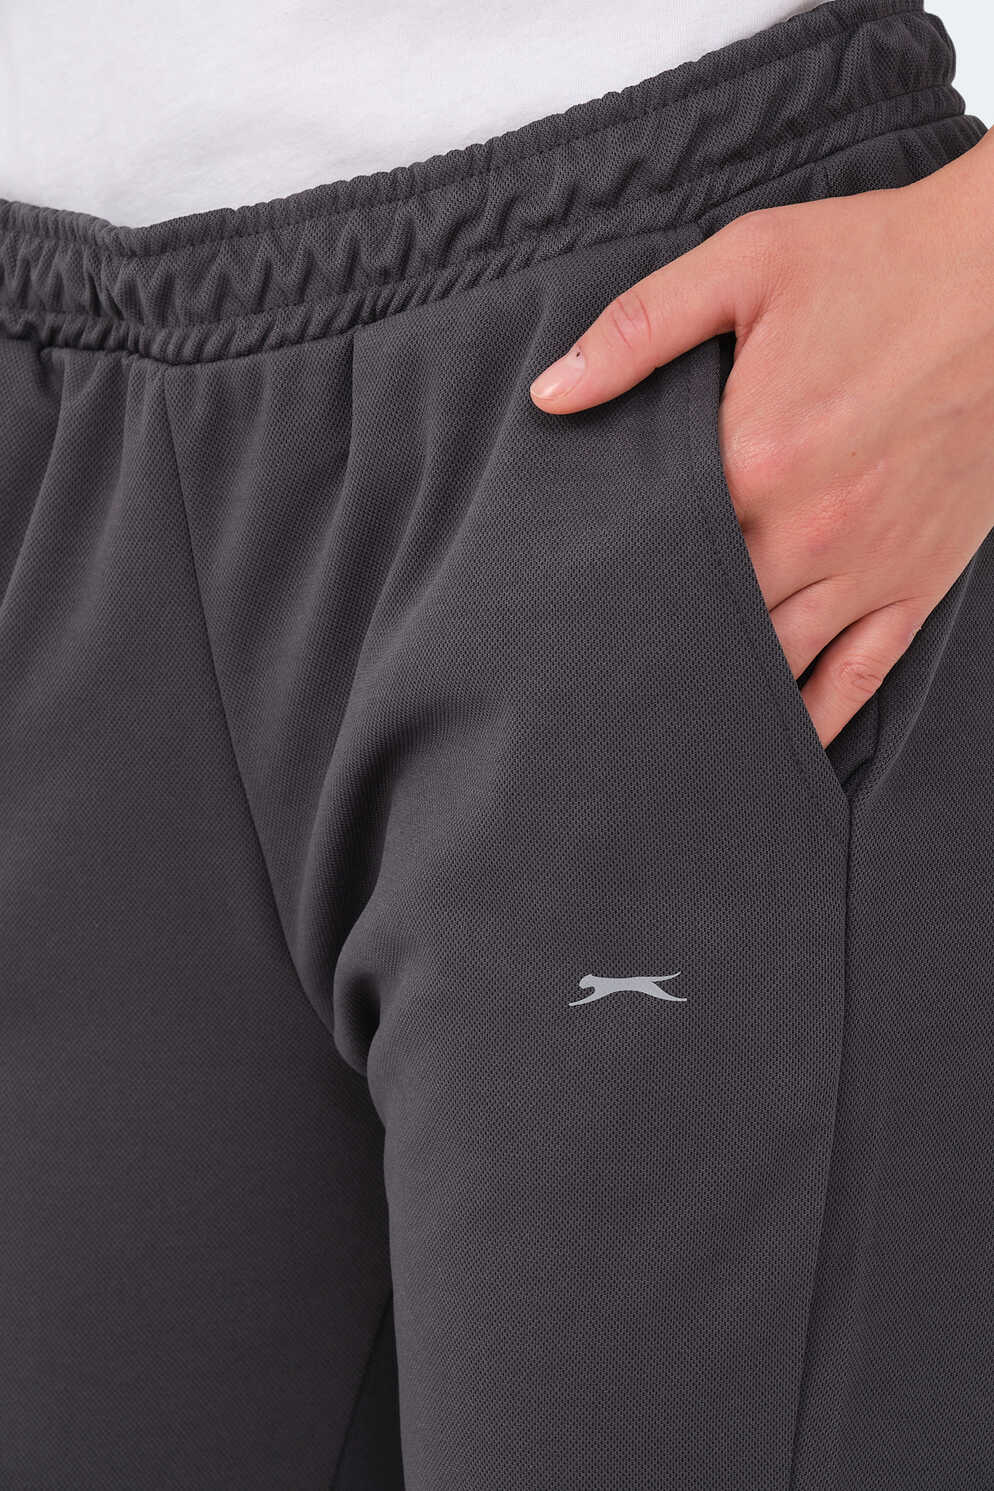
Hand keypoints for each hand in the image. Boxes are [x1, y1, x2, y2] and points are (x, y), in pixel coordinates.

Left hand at [529, 131, 993, 746]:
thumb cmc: (879, 262)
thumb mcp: (747, 264)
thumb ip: (638, 330)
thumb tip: (549, 395)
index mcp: (749, 461)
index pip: (651, 552)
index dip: (604, 583)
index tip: (562, 613)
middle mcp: (805, 533)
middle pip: (705, 619)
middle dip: (653, 648)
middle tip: (596, 690)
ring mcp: (866, 567)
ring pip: (775, 662)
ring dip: (720, 694)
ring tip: (665, 735)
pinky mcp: (917, 581)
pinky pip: (860, 674)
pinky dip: (817, 719)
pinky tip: (779, 748)